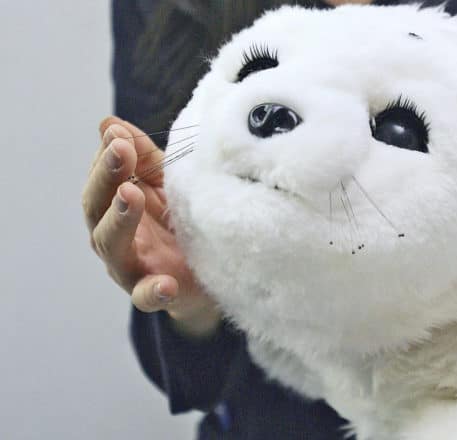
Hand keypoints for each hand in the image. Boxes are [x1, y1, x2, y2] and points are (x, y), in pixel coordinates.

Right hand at [82, 116, 220, 337]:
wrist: (211, 273)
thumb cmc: (179, 223)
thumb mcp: (167, 186)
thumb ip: (144, 158)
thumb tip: (110, 123)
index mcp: (114, 209)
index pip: (100, 181)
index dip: (105, 158)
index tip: (116, 134)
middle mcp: (114, 237)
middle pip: (96, 208)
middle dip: (106, 177)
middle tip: (120, 151)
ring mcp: (130, 268)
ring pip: (112, 245)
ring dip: (119, 218)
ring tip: (131, 194)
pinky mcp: (154, 293)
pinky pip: (147, 296)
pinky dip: (153, 291)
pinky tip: (165, 284)